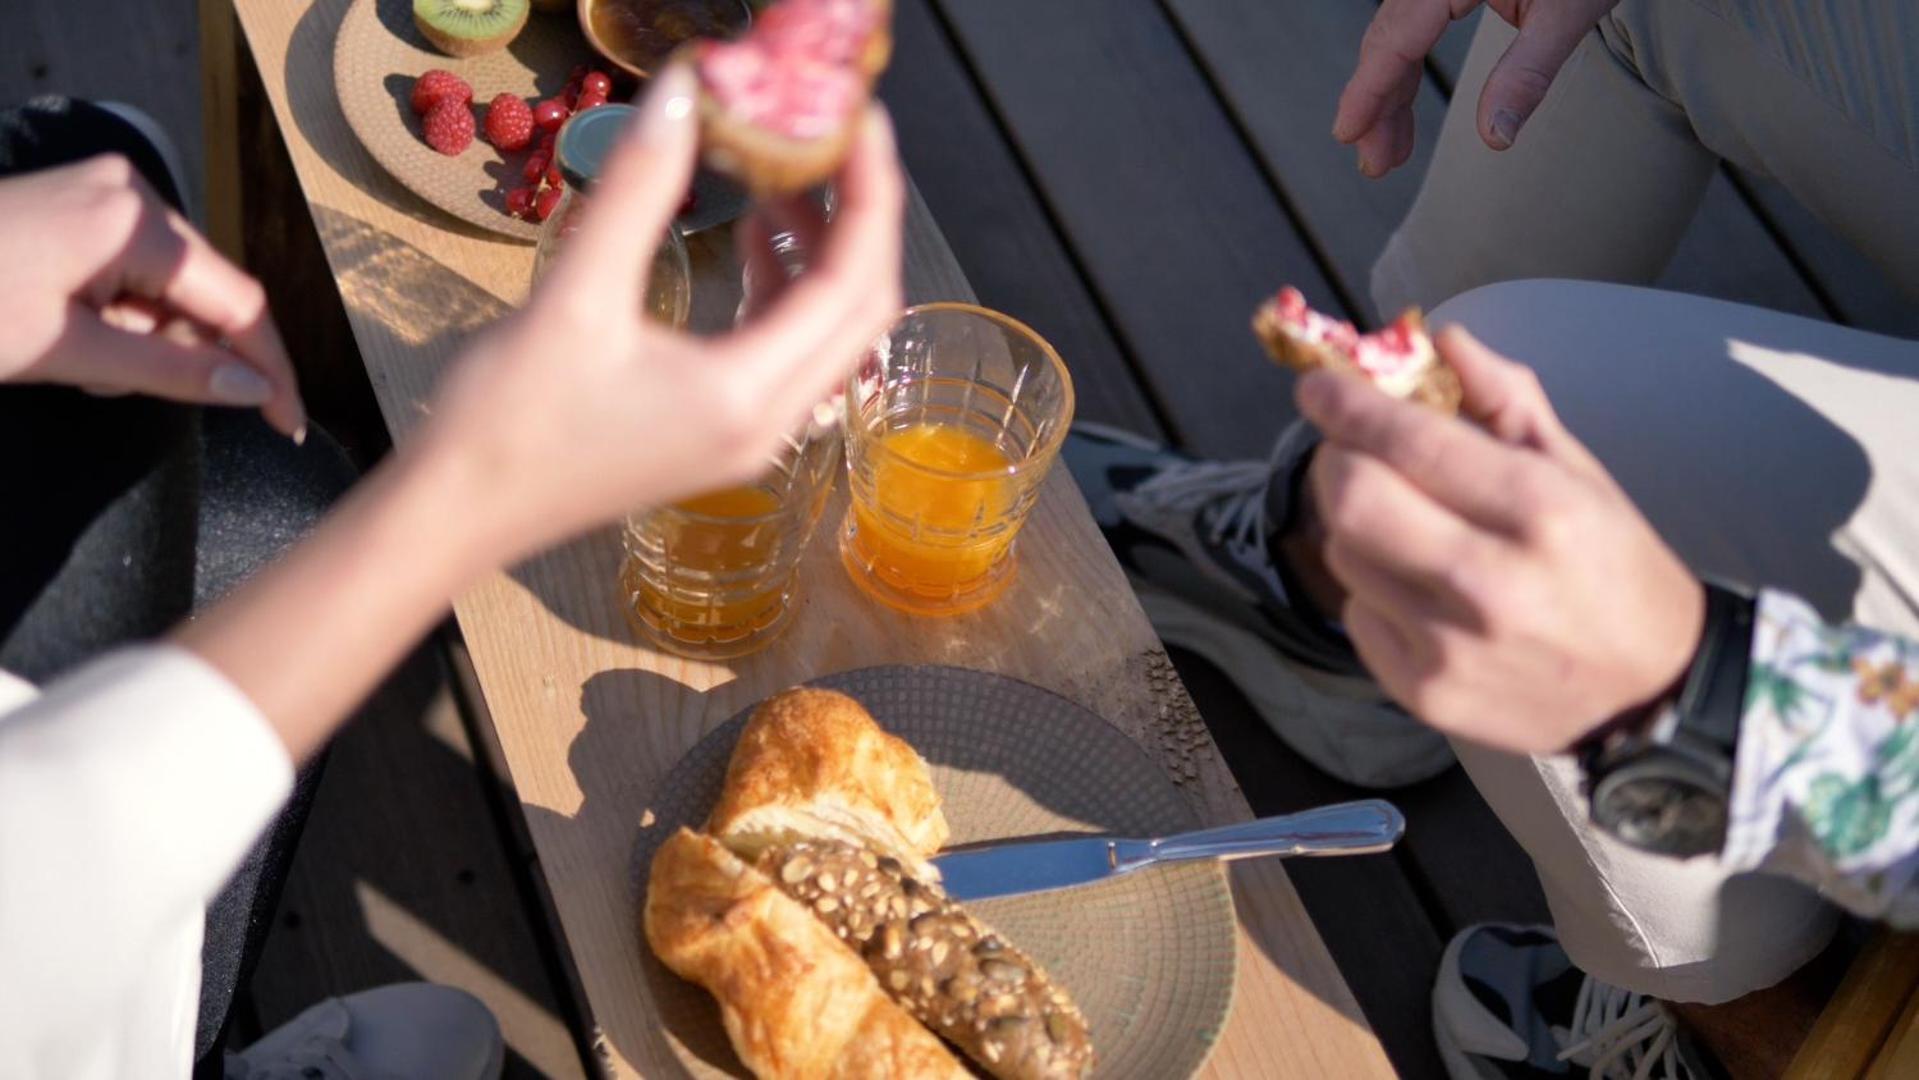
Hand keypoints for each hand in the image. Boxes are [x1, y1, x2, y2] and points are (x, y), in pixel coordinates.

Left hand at [0, 155, 303, 435]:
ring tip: (77, 362)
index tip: (287, 424)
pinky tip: (72, 335)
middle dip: (182, 352)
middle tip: (116, 387)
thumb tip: (253, 392)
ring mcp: (106, 194)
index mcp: (136, 224)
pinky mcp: (83, 206)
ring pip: (169, 289)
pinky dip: (120, 316)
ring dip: (145, 339)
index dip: (269, 369)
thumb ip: (172, 373)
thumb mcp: (68, 354)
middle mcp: (133, 194)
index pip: (239, 305)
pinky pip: (136, 271)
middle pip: (205, 294)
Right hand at [415, 63, 904, 564]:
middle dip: (859, 219)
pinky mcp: (722, 435)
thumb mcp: (575, 293)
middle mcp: (769, 425)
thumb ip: (638, 190)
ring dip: (823, 253)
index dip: (869, 195)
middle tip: (834, 138)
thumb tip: (685, 92)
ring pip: (829, 333)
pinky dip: (788, 290)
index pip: (850, 284)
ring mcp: (751, 438)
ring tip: (784, 175)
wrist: (459, 514)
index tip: (861, 121)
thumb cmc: (509, 420)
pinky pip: (789, 354)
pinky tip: (755, 240)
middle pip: (859, 310)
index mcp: (747, 395)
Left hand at [1295, 327, 1702, 752]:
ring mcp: (1449, 647)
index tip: (1319, 386)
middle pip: (1352, 499)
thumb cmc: (1613, 565)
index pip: (1408, 442)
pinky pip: (1356, 613)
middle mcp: (1488, 584)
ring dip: (1354, 522)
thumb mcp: (1577, 471)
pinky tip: (1416, 586)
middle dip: (1338, 459)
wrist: (1652, 690)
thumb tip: (1440, 338)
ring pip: (1344, 553)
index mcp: (1540, 511)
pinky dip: (1371, 586)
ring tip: (1402, 521)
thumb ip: (1505, 399)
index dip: (1348, 405)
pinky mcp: (1422, 693)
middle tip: (1352, 450)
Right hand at [1333, 0, 1620, 176]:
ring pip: (1395, 39)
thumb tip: (1495, 137)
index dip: (1370, 87)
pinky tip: (1400, 109)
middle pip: (1389, 39)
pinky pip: (1411, 29)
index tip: (1348, 131)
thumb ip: (1527, 72)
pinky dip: (1404, 72)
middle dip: (1378, 104)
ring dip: (1388, 96)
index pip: (1399, 35)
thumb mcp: (1568, 13)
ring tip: (1390, 151)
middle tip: (1376, 162)